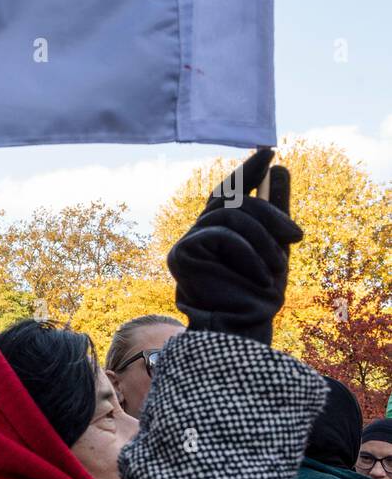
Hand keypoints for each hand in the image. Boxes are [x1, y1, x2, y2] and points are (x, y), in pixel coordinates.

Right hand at [166, 148, 300, 344]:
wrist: (240, 327)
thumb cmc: (258, 294)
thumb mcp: (276, 246)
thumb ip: (275, 211)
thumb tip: (279, 167)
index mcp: (219, 230)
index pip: (230, 192)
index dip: (248, 170)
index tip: (269, 152)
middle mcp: (199, 232)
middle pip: (234, 201)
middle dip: (271, 215)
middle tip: (297, 237)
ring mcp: (187, 242)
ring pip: (229, 215)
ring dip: (262, 240)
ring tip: (276, 268)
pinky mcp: (182, 254)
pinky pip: (220, 235)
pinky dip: (246, 254)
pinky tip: (258, 274)